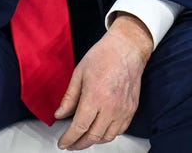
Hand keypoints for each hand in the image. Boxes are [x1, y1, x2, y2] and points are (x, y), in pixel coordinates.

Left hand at [54, 14, 153, 149]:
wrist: (127, 48)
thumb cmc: (103, 56)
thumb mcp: (79, 74)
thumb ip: (69, 98)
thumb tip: (60, 114)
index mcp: (95, 97)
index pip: (79, 127)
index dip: (69, 139)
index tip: (63, 143)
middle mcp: (111, 107)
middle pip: (93, 137)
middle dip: (79, 144)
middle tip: (71, 144)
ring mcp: (123, 110)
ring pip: (107, 137)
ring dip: (94, 141)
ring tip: (84, 138)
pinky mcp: (131, 109)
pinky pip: (120, 130)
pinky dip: (108, 134)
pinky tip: (100, 130)